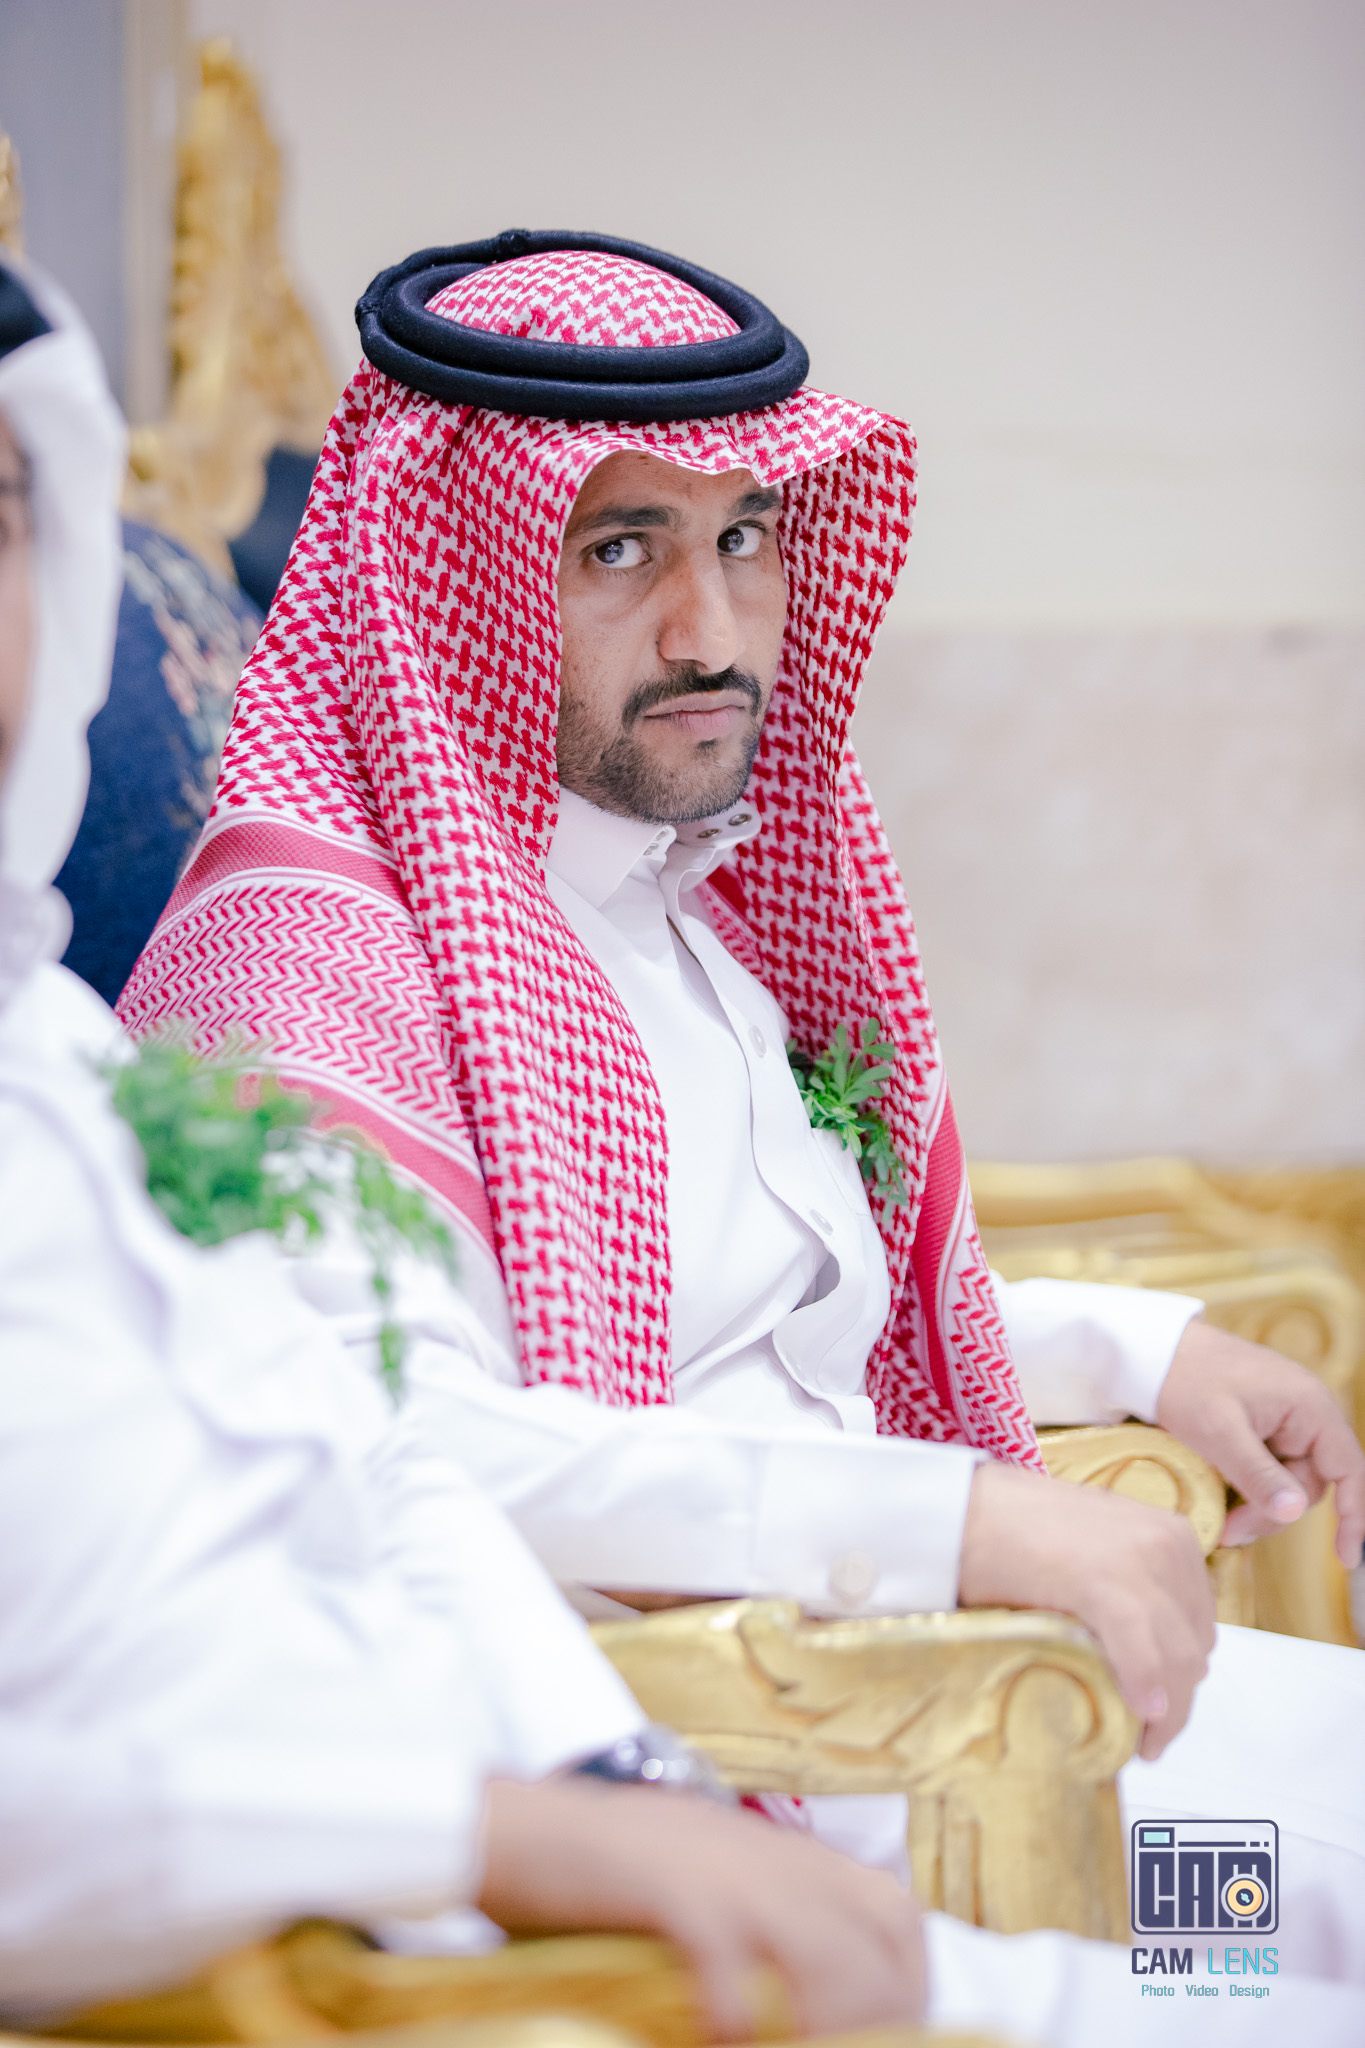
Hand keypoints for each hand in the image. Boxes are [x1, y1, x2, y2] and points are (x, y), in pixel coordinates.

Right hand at [479, 1777, 924, 2040]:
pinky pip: (728, 1961)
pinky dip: (737, 2013)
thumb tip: (787, 1997)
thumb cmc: (610, 1872)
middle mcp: (768, 1858)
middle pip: (877, 1932)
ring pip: (824, 1951)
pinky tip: (724, 2036)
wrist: (526, 1827)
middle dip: (886, 2010)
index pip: (892, 1909)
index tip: (898, 2031)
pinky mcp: (671, 1892)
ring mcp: (724, 1872)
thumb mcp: (705, 1876)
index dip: (910, 1980)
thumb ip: (757, 1918)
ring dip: (829, 2020)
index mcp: (781, 1854)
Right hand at [959, 1461, 1214, 1760]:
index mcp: (1172, 1534)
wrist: (963, 1508)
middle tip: (1151, 1734)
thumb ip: (1134, 1580)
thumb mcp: (1099, 1545)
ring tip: (1143, 1742)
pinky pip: (1144, 1654)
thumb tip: (1153, 1650)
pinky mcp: (1106, 1583)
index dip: (1184, 1672)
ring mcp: (1140, 1562)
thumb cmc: (1018, 1528)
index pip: (1199, 1623)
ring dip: (1167, 1711)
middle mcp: (1168, 1545)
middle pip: (1194, 1646)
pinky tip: (1140, 1714)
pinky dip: (1147, 1689)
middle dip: (1179, 1696)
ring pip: (1179, 1659)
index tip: (1163, 1705)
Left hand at [1156, 1319, 1364, 1566]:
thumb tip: (1295, 1512)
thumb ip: (1258, 1474)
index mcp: (1308, 1406)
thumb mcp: (1219, 1433)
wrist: (1150, 1350)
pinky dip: (1249, 1488)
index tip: (1346, 1557)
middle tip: (1230, 1530)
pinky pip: (1268, 1468)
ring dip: (1258, 1505)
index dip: (1353, 1516)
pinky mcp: (1260, 1426)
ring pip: (1286, 1481)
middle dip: (1274, 1512)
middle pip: (1309, 1483)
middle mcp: (1304, 1412)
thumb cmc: (1184, 1381)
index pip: (1349, 1469)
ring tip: (1221, 1520)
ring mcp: (1282, 1419)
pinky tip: (1224, 1500)